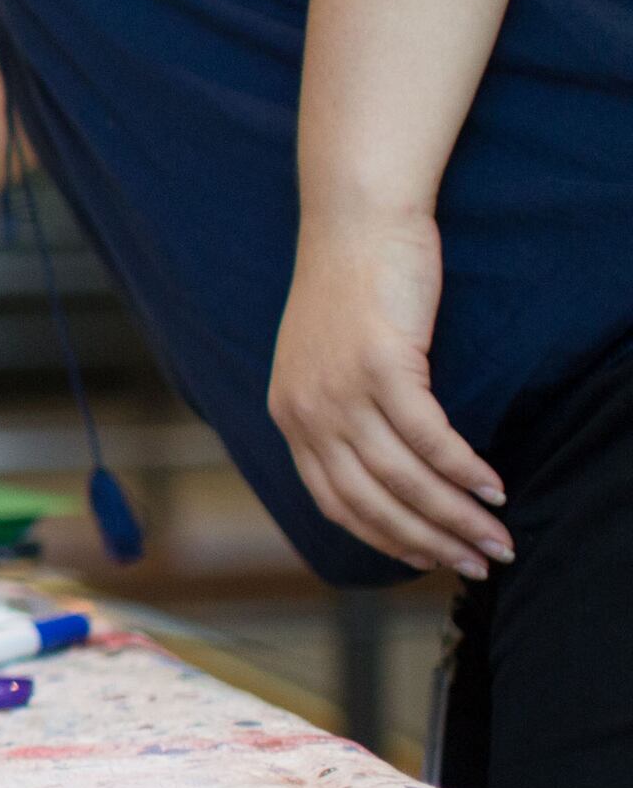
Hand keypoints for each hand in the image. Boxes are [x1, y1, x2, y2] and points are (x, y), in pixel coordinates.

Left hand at [269, 213, 508, 577]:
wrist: (355, 222)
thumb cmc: (352, 289)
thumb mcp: (327, 361)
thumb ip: (342, 412)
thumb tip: (381, 465)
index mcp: (290, 416)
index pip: (334, 502)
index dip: (384, 539)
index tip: (426, 561)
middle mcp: (307, 411)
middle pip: (371, 501)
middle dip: (428, 542)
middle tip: (478, 564)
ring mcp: (341, 390)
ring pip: (402, 477)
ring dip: (455, 516)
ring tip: (497, 538)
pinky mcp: (381, 364)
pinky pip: (428, 436)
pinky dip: (462, 469)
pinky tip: (493, 488)